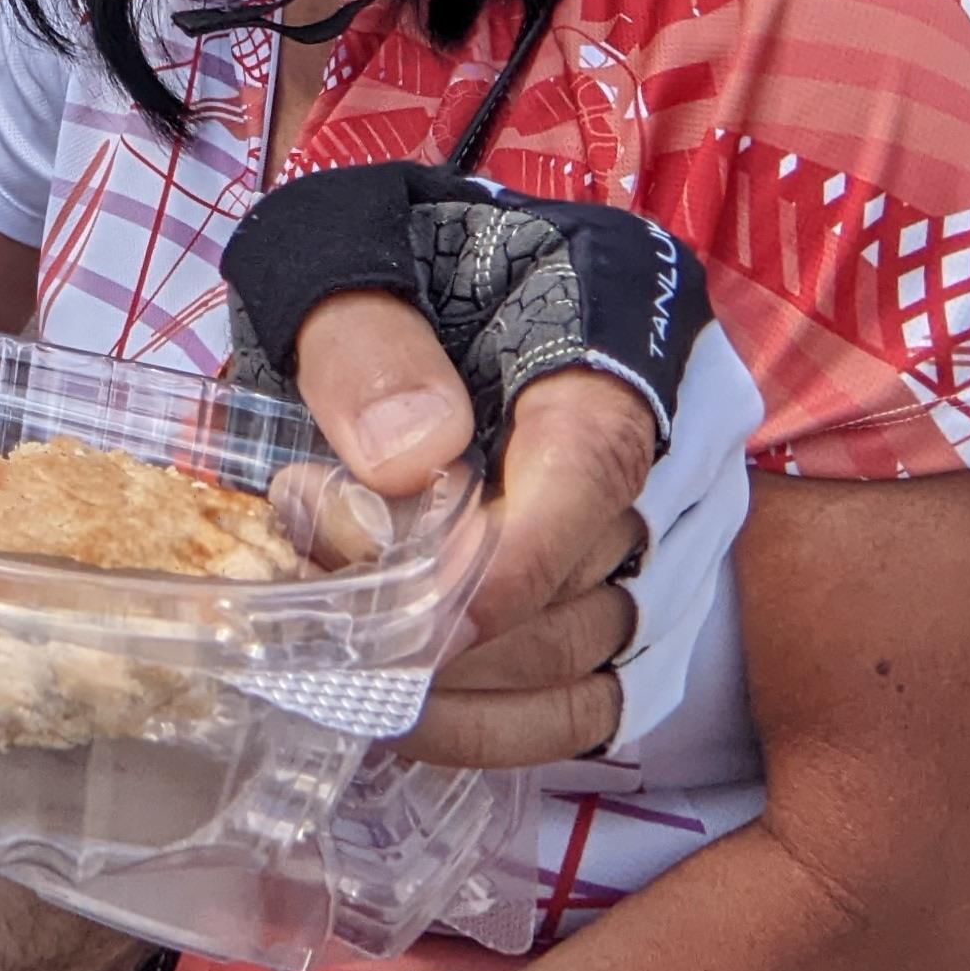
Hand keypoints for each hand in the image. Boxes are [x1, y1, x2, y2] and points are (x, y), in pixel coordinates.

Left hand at [287, 293, 656, 768]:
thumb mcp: (339, 244)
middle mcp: (653, 433)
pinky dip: (496, 726)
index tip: (413, 621)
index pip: (592, 465)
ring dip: (461, 690)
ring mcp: (639, 523)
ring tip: (339, 654)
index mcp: (607, 322)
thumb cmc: (363, 249)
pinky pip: (585, 699)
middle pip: (580, 576)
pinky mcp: (604, 589)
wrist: (383, 262)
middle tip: (315, 598)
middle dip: (446, 621)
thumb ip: (367, 340)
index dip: (506, 562)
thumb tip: (411, 459)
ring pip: (584, 656)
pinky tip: (402, 712)